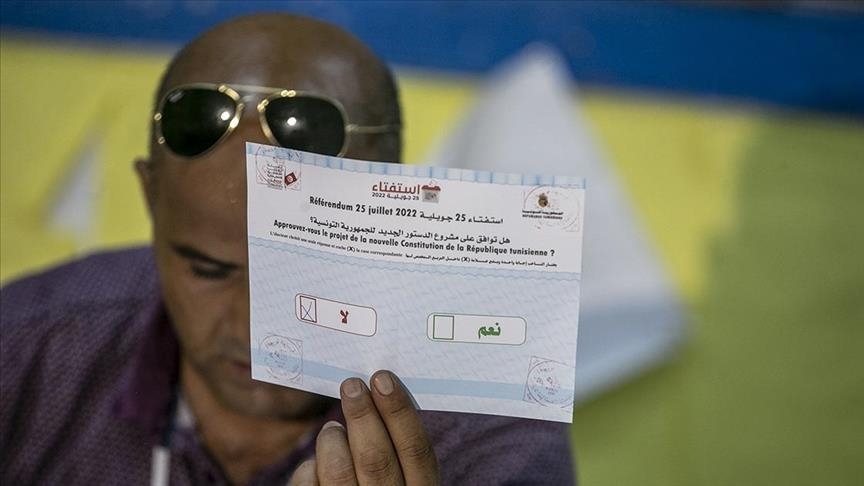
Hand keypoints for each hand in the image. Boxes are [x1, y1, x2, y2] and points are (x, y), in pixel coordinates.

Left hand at [289, 370, 439, 484]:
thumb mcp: (404, 481)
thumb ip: (397, 450)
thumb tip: (379, 392)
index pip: (417, 451)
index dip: (400, 411)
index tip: (382, 379)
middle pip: (377, 459)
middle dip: (362, 415)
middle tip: (351, 385)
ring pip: (340, 471)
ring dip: (333, 439)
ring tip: (333, 429)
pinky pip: (310, 485)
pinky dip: (310, 467)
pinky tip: (318, 463)